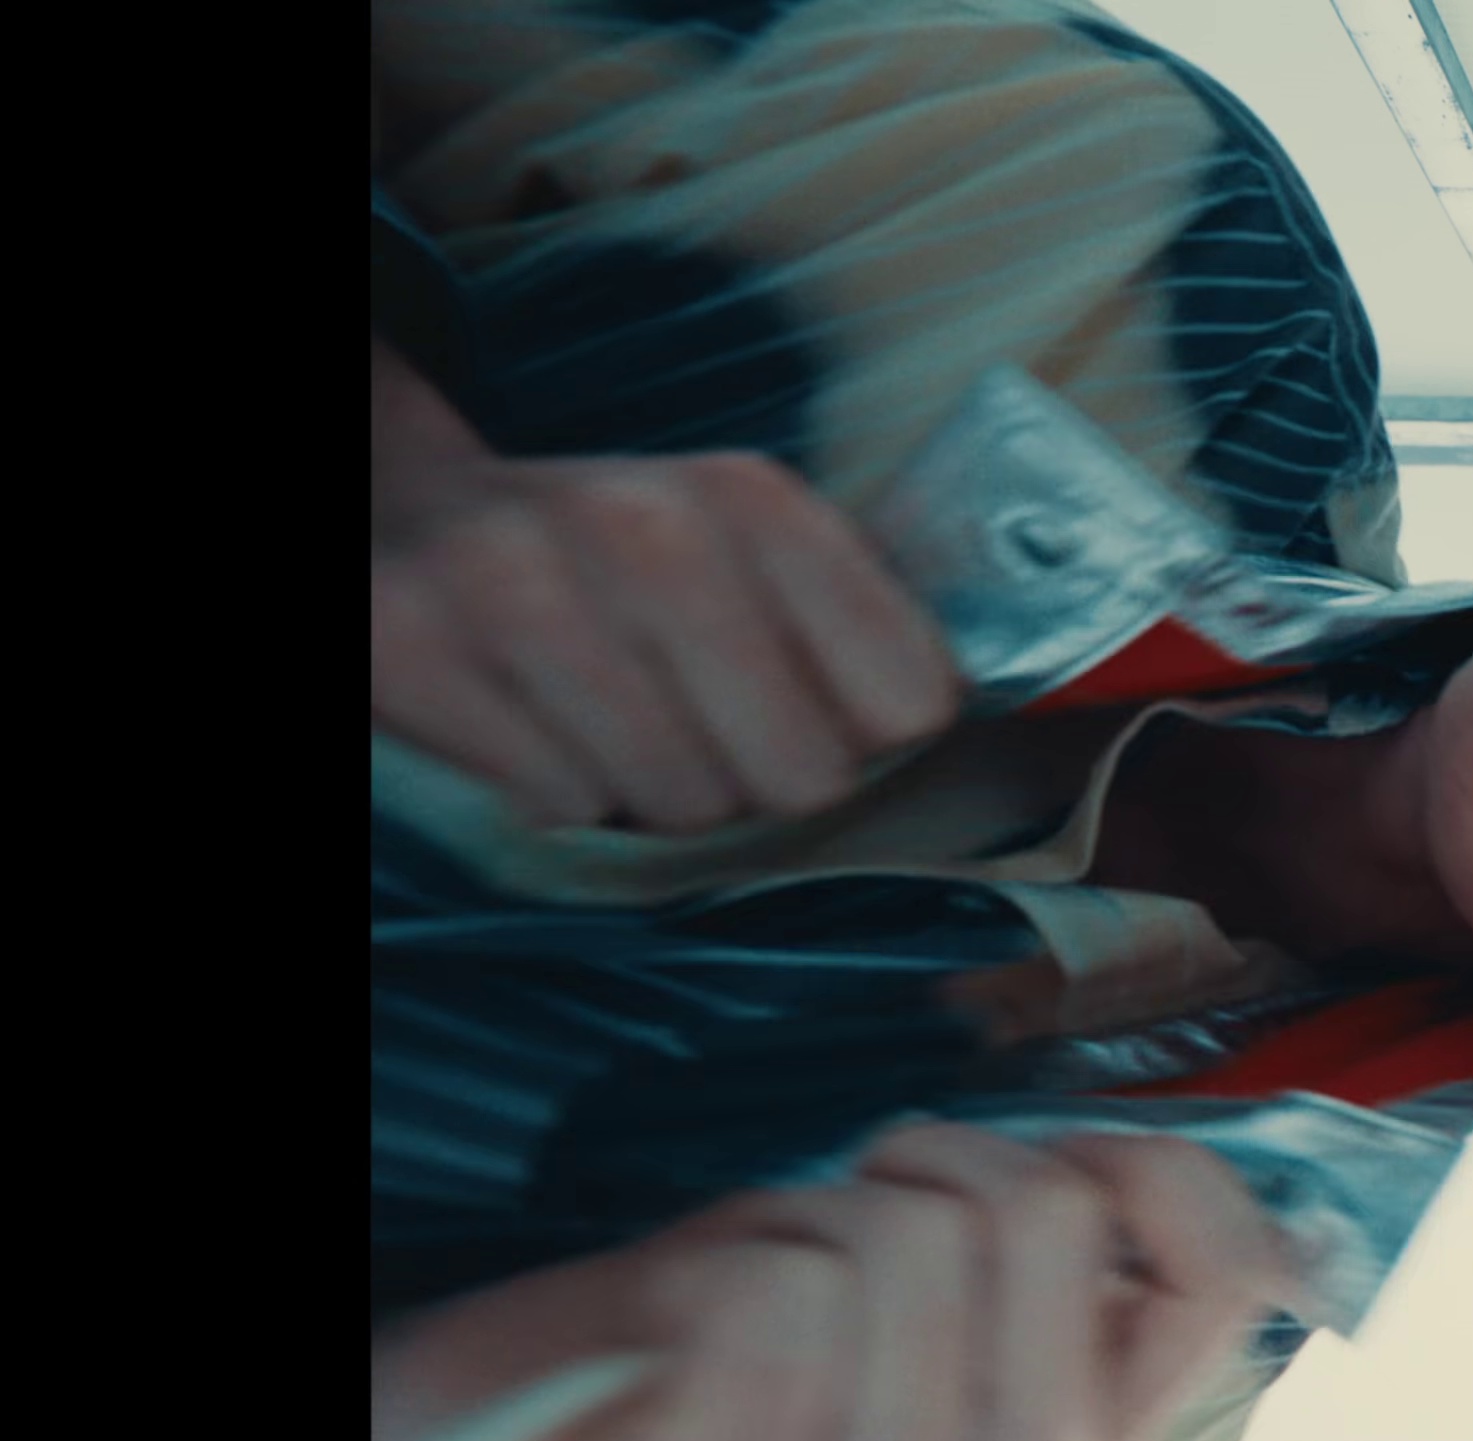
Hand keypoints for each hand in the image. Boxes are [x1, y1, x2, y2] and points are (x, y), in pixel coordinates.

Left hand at [370, 1123, 1300, 1440]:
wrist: (562, 1407)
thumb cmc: (779, 1310)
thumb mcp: (963, 1261)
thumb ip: (1099, 1229)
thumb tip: (1276, 1220)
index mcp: (1090, 1430)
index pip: (1219, 1276)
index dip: (1151, 1168)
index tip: (1059, 1157)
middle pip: (1044, 1212)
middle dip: (941, 1158)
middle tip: (869, 1210)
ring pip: (904, 1239)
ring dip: (825, 1204)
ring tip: (782, 1266)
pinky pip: (777, 1296)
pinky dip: (727, 1255)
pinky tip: (707, 1317)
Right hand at [371, 337, 961, 834]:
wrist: (395, 508)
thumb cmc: (606, 562)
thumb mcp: (739, 550)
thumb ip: (857, 628)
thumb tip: (973, 728)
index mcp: (751, 499)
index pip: (909, 701)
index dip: (868, 739)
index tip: (823, 719)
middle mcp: (644, 527)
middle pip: (802, 776)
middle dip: (757, 783)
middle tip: (698, 733)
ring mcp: (519, 584)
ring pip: (679, 803)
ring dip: (651, 795)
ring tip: (608, 724)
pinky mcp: (410, 647)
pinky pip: (561, 805)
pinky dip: (554, 794)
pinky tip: (530, 723)